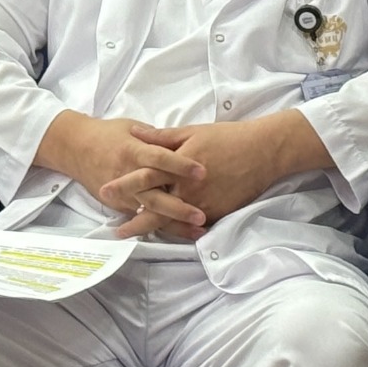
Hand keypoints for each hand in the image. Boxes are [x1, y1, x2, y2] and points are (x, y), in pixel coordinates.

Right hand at [38, 112, 205, 222]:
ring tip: (197, 232)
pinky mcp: (118, 206)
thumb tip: (185, 144)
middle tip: (201, 216)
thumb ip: (158, 139)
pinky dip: (160, 226)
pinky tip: (180, 234)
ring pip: (149, 213)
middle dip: (179, 208)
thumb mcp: (133, 127)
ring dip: (174, 224)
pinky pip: (140, 218)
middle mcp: (127, 176)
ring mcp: (122, 195)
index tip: (202, 172)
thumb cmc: (108, 134)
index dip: (181, 165)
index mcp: (133, 151)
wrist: (75, 148)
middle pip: (155, 195)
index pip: (159, 159)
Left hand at [119, 117, 309, 230]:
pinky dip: (179, 230)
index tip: (105, 191)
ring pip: (173, 221)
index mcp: (178, 165)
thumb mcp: (192, 131)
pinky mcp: (216, 213)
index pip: (144, 177)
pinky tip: (168, 234)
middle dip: (134, 219)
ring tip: (136, 235)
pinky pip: (194, 226)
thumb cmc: (227, 138)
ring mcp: (202, 203)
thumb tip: (135, 133)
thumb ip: (162, 137)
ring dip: (154, 228)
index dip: (123, 185)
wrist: (262, 152)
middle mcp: (187, 188)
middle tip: (116, 230)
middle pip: (155, 207)